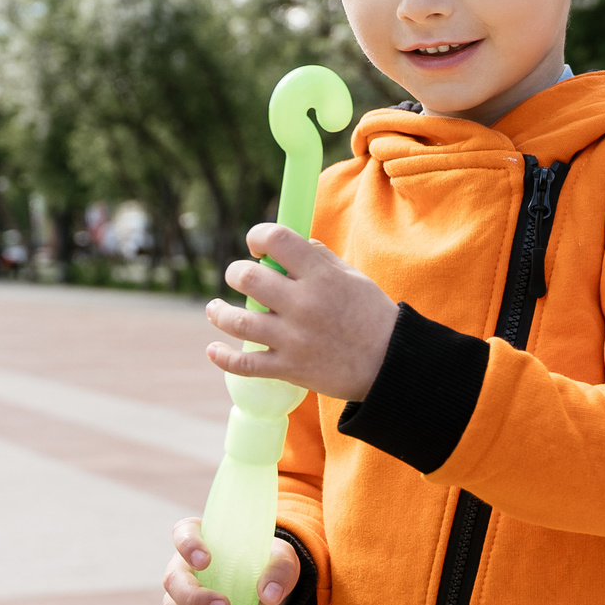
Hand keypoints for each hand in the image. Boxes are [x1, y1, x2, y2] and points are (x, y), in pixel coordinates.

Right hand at [161, 518, 302, 604]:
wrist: (265, 595)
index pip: (184, 533)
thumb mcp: (282, 560)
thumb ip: (280, 570)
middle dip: (195, 597)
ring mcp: (180, 596)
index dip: (188, 545)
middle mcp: (185, 566)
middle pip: (174, 579)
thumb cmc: (267, 566)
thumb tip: (270, 594)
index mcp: (205, 540)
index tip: (205, 561)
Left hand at [207, 224, 397, 402]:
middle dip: (235, 272)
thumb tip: (290, 244)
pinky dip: (223, 357)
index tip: (257, 245)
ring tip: (214, 309)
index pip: (276, 239)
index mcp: (321, 276)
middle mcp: (303, 305)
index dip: (258, 236)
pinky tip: (214, 349)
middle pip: (247, 277)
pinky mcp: (289, 369)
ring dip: (219, 312)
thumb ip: (320, 258)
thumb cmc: (373, 316)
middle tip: (238, 276)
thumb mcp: (353, 277)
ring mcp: (293, 339)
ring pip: (237, 321)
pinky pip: (245, 365)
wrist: (390, 365)